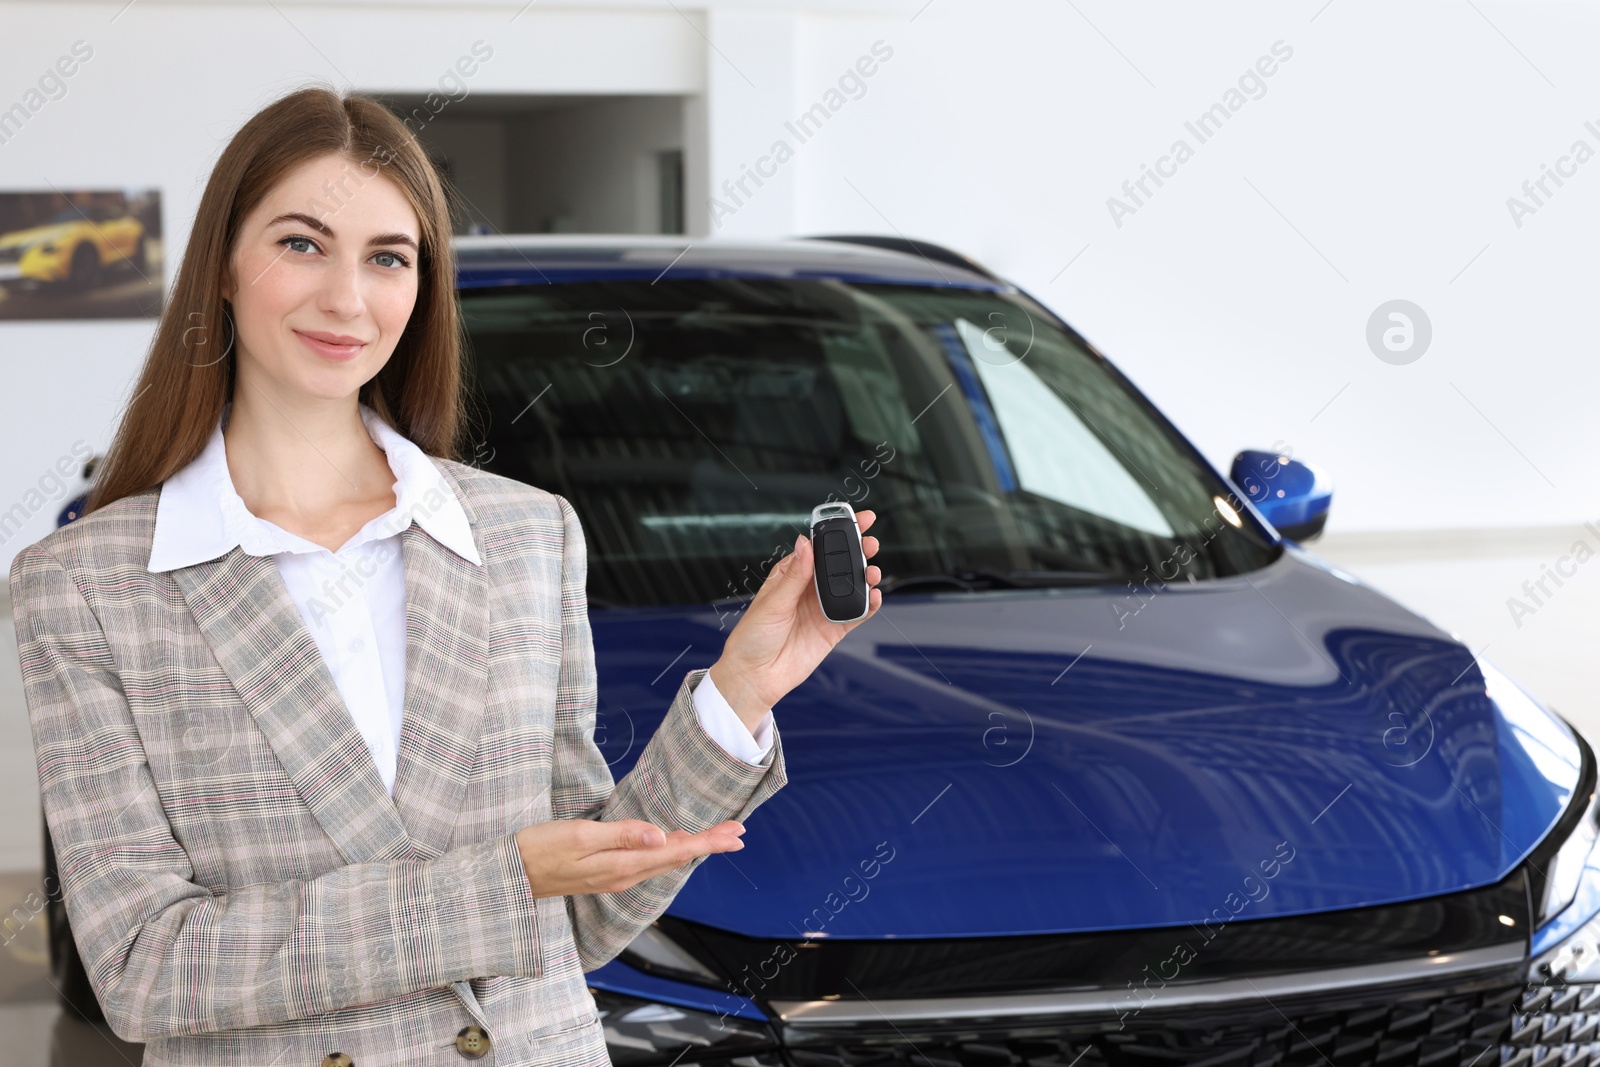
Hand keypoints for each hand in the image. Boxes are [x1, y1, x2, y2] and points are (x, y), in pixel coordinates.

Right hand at [514, 819, 746, 897]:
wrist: (510, 875)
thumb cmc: (540, 849)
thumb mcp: (580, 835)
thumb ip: (622, 834)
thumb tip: (662, 836)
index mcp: (622, 864)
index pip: (676, 851)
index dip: (708, 841)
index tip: (735, 833)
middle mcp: (625, 875)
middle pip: (677, 858)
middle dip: (710, 844)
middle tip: (739, 833)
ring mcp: (616, 876)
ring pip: (665, 861)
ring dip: (693, 848)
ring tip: (718, 837)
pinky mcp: (607, 873)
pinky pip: (649, 863)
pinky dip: (671, 852)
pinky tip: (677, 844)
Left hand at [709, 508, 882, 715]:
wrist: (756, 676)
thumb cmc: (753, 637)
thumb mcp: (772, 602)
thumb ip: (794, 575)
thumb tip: (806, 543)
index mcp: (791, 575)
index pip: (818, 547)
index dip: (837, 532)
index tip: (856, 518)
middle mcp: (809, 589)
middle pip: (840, 563)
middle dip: (858, 550)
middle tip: (871, 543)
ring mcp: (823, 608)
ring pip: (852, 586)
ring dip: (866, 576)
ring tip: (873, 571)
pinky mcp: (834, 629)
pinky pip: (857, 613)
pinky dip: (869, 604)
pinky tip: (875, 596)